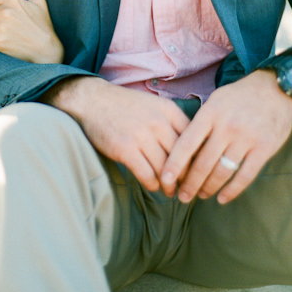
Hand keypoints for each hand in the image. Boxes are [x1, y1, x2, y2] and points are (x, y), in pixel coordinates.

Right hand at [45, 77, 189, 191]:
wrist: (92, 100)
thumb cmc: (124, 106)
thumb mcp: (153, 105)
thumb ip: (171, 121)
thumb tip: (191, 147)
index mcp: (168, 110)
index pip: (194, 139)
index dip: (199, 158)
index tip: (200, 171)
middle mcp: (157, 122)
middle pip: (182, 157)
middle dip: (187, 176)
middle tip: (189, 188)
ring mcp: (141, 135)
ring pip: (165, 169)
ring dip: (170, 185)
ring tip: (171, 191)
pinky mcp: (125, 148)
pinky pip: (146, 174)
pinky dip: (152, 184)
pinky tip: (153, 186)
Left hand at [160, 70, 291, 203]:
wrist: (275, 87)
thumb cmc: (239, 96)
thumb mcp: (215, 101)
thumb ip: (201, 123)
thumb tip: (181, 150)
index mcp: (210, 113)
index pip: (186, 144)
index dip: (174, 164)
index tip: (165, 180)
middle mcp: (227, 126)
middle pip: (203, 163)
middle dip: (190, 183)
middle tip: (182, 196)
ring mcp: (247, 138)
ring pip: (222, 171)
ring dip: (209, 188)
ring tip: (201, 195)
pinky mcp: (265, 148)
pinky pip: (245, 175)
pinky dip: (232, 190)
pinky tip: (222, 198)